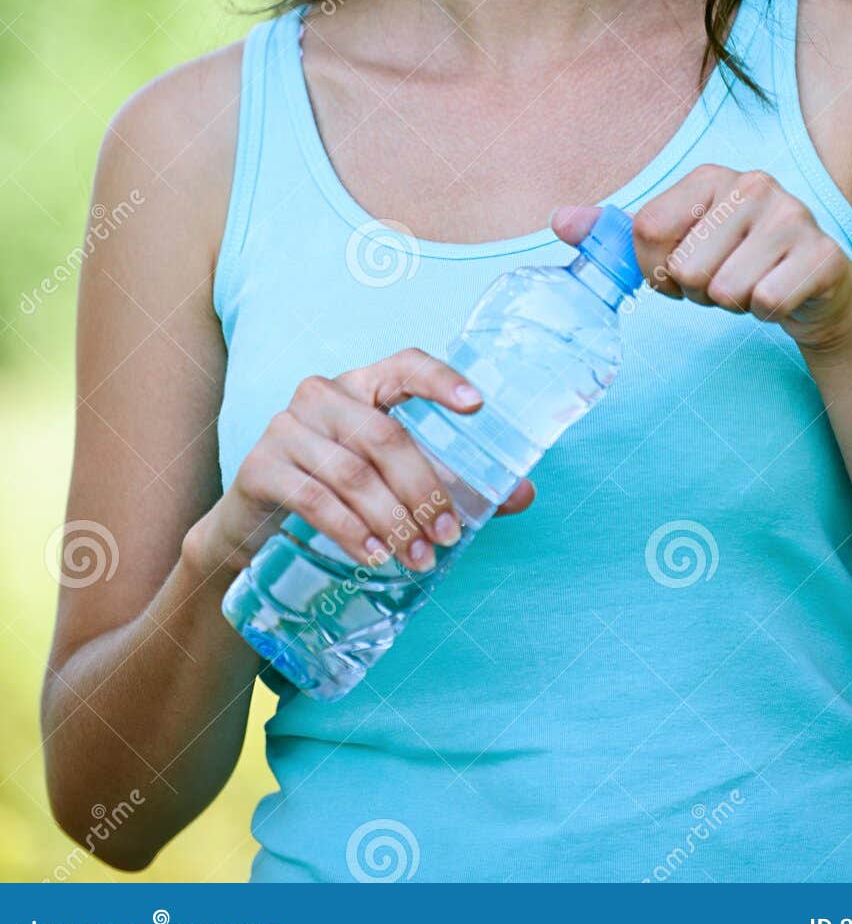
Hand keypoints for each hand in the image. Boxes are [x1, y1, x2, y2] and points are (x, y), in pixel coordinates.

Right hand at [184, 348, 533, 581]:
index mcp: (364, 385)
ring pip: (352, 473)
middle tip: (449, 535)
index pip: (405, 366)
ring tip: (419, 558)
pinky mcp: (260, 466)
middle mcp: (324, 395)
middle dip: (424, 489)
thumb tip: (524, 494)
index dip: (441, 380)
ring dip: (393, 520)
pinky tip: (374, 557)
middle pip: (385, 436)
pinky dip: (350, 531)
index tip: (477, 405)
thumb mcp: (393, 479)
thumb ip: (454, 482)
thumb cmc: (339, 490)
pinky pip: (313, 498)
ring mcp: (287, 427)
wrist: (256, 525)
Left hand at [553, 167, 851, 352]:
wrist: (817, 290)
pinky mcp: (823, 255)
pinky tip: (780, 295)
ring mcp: (793, 216)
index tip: (684, 265)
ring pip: (724, 291)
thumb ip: (617, 233)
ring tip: (753, 285)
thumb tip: (558, 221)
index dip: (657, 267)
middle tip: (726, 278)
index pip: (646, 231)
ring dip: (733, 304)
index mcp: (709, 176)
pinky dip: (767, 313)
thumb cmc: (737, 262)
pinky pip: (765, 303)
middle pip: (684, 267)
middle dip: (698, 291)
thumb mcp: (676, 243)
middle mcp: (753, 184)